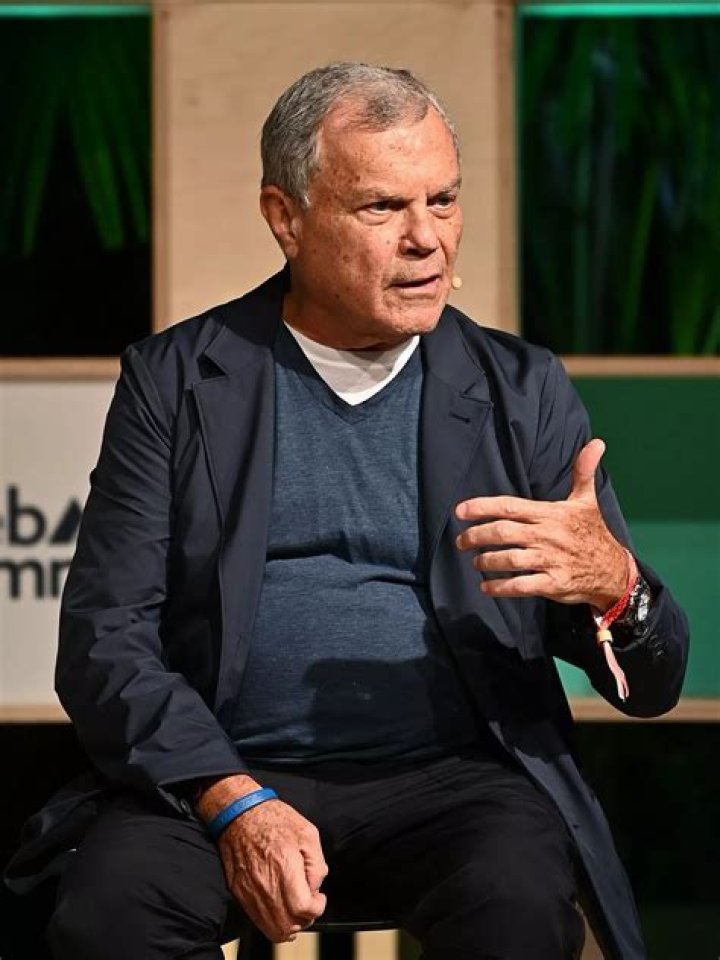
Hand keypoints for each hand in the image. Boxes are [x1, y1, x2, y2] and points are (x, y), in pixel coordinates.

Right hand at [196, 775, 327, 941]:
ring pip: (273, 929)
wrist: (240, 813)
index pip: (303, 907)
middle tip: (309, 904)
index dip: (317, 908)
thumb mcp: (308, 833)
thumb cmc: (273, 819)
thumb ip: (317, 865)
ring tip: (295, 908)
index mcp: (285, 866)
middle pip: (288, 925)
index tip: (319, 898)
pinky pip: (257, 921)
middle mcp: (265, 883)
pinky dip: (272, 922)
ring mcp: (250, 891)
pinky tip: (280, 906)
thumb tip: (316, 888)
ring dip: (289, 925)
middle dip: (304, 919)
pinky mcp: (239, 893)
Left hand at [455, 439, 627, 609]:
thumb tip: (596, 442)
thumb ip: (583, 472)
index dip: (482, 507)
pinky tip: (487, 587)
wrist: (614, 570)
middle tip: (460, 541)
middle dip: (476, 536)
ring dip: (486, 561)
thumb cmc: (593, 533)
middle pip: (503, 532)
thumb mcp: (587, 501)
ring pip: (509, 559)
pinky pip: (521, 586)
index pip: (510, 506)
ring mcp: (551, 560)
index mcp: (550, 514)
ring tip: (475, 562)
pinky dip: (501, 588)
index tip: (460, 510)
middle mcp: (548, 535)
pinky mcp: (554, 584)